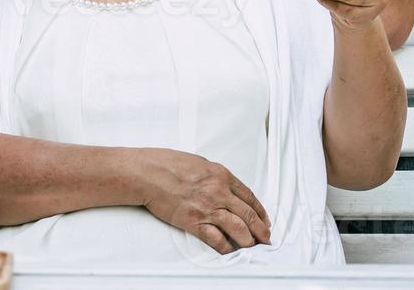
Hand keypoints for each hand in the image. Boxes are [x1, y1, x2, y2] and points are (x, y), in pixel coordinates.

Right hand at [135, 148, 270, 254]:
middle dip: (260, 229)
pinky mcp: (194, 222)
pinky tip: (230, 251)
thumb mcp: (199, 163)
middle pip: (248, 214)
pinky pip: (216, 240)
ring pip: (238, 228)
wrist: (147, 173)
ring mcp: (207, 208)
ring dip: (248, 240)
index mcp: (221, 175)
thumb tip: (225, 188)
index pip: (249, 196)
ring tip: (252, 246)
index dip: (260, 211)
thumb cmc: (167, 164)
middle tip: (265, 237)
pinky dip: (226, 248)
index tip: (264, 219)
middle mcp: (218, 192)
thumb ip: (215, 176)